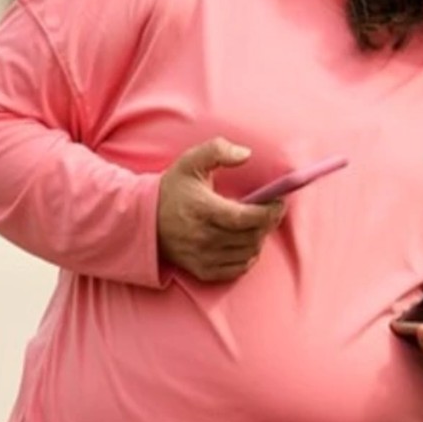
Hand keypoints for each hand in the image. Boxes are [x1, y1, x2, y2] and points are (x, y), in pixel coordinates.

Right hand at [157, 138, 284, 282]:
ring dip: (259, 238)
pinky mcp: (202, 271)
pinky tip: (244, 241)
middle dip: (268, 223)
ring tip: (257, 224)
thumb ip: (218, 150)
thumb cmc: (173, 189)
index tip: (279, 202)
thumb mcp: (191, 161)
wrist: (143, 220)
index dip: (269, 211)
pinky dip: (247, 256)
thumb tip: (246, 154)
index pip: (246, 217)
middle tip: (271, 211)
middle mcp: (203, 237)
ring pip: (248, 252)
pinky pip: (237, 269)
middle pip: (251, 236)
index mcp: (203, 209)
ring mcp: (202, 257)